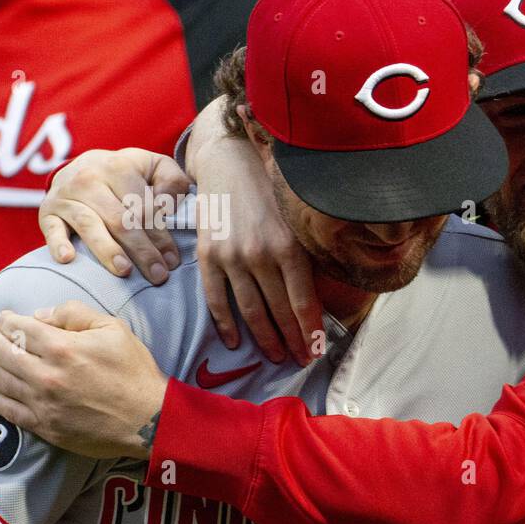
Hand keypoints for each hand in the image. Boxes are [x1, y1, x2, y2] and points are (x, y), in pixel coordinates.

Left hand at [0, 301, 167, 459]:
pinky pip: (6, 408)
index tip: (5, 318)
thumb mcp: (114, 329)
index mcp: (63, 348)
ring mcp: (42, 402)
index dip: (7, 320)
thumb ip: (76, 314)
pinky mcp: (44, 425)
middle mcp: (46, 375)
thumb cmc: (135, 373)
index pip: (20, 328)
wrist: (149, 419)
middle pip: (2, 352)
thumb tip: (41, 316)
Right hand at [39, 147, 188, 284]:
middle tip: (158, 275)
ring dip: (108, 250)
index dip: (160, 236)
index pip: (143, 208)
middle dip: (141, 250)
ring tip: (124, 271)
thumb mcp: (154, 167)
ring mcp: (66, 196)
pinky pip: (51, 228)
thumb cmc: (128, 173)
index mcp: (119, 168)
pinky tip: (68, 259)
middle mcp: (89, 180)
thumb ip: (172, 180)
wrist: (83, 165)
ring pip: (90, 225)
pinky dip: (58, 243)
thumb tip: (171, 205)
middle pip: (119, 220)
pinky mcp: (47, 211)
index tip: (172, 260)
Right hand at [192, 101, 320, 365]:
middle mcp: (261, 255)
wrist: (230, 162)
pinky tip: (235, 343)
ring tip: (276, 357)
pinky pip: (215, 299)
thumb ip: (305, 259)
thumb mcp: (298, 223)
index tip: (316, 353)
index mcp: (290, 248)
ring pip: (249, 311)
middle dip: (292, 341)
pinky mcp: (207, 255)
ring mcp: (231, 256)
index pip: (303, 303)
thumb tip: (317, 301)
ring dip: (264, 339)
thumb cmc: (272, 193)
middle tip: (300, 362)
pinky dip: (225, 324)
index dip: (310, 333)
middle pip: (279, 311)